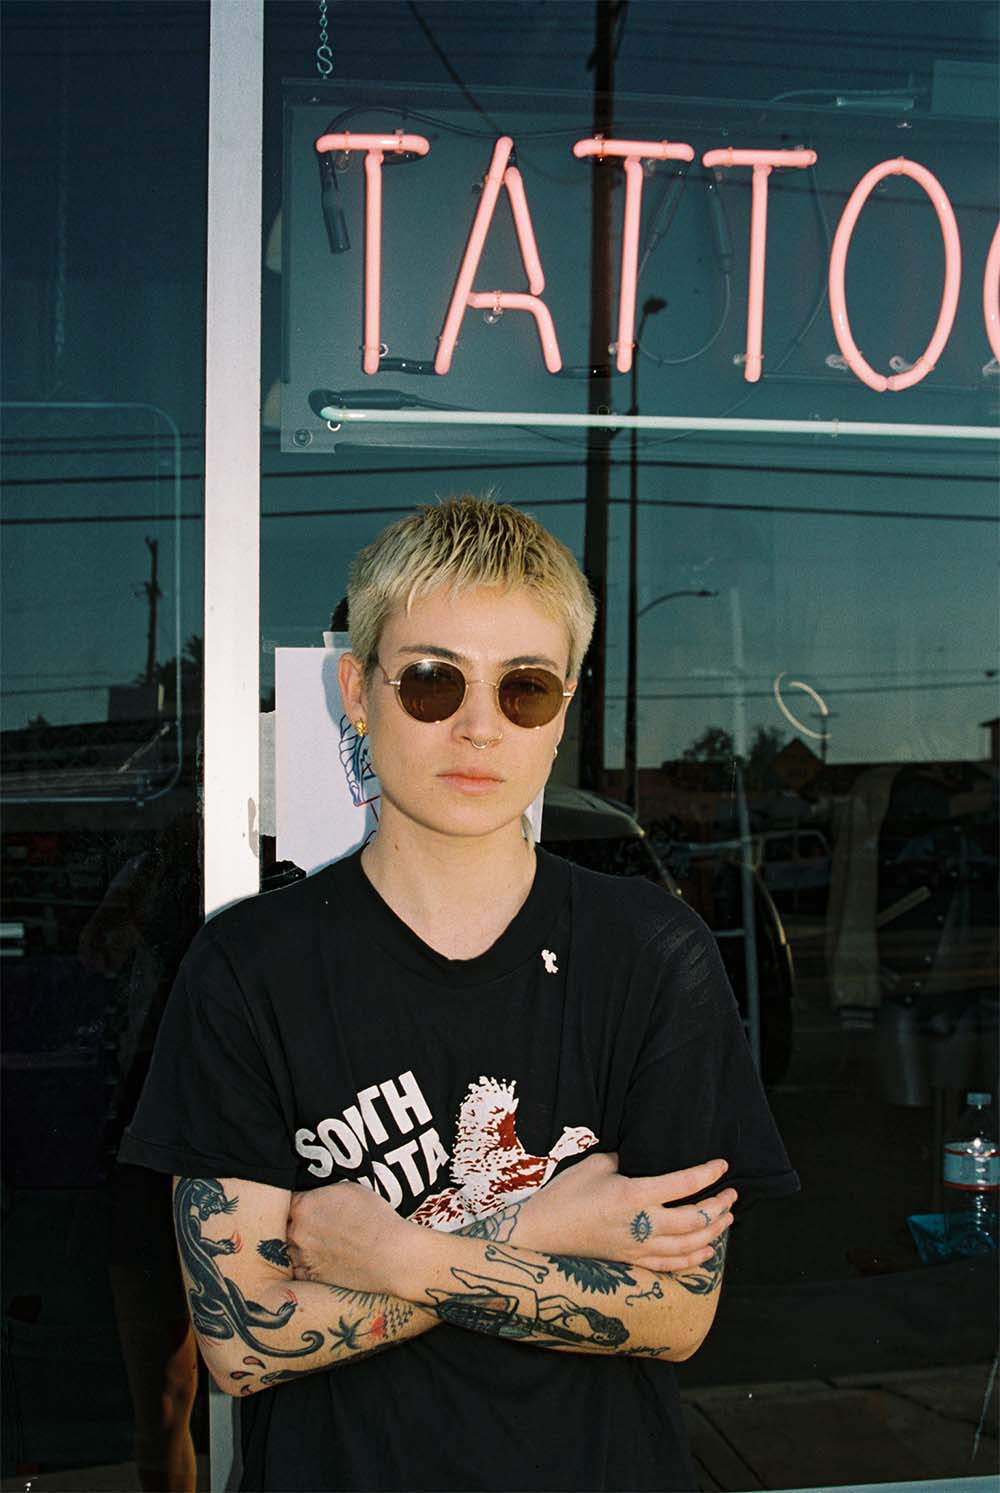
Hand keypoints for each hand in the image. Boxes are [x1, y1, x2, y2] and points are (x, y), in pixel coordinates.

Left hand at [286, 1181, 409, 1292]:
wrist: (391, 1256)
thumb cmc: (376, 1219)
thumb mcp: (349, 1189)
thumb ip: (323, 1193)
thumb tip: (316, 1196)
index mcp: (303, 1206)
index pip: (288, 1200)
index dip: (299, 1202)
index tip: (306, 1204)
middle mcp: (297, 1232)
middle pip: (286, 1225)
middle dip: (297, 1223)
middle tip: (316, 1223)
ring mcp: (302, 1257)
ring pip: (290, 1248)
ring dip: (300, 1245)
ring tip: (322, 1242)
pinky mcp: (311, 1277)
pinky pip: (298, 1269)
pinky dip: (305, 1265)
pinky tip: (322, 1259)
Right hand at [511, 1153, 735, 1272]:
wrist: (540, 1235)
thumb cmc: (564, 1196)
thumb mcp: (594, 1166)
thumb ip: (623, 1160)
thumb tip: (639, 1157)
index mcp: (633, 1194)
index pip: (683, 1184)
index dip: (708, 1174)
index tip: (723, 1165)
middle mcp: (641, 1224)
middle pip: (695, 1220)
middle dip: (719, 1207)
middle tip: (731, 1194)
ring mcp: (638, 1248)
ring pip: (689, 1245)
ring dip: (713, 1232)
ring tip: (726, 1219)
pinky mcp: (632, 1262)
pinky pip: (672, 1265)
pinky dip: (694, 1259)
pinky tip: (706, 1250)